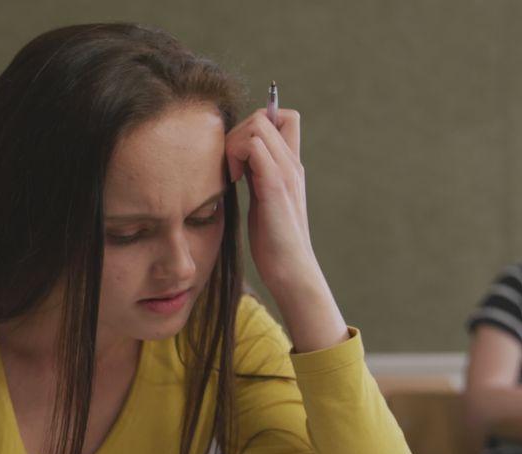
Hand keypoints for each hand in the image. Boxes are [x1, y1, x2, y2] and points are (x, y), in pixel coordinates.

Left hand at [225, 108, 313, 291]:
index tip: (239, 153)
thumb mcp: (263, 200)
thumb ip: (257, 176)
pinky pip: (254, 147)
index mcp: (291, 166)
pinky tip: (233, 181)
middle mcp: (292, 164)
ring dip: (235, 142)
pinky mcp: (275, 185)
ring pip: (258, 125)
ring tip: (231, 173)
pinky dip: (236, 155)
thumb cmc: (274, 242)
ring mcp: (286, 172)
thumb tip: (236, 162)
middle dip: (238, 131)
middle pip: (266, 115)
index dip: (257, 122)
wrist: (291, 269)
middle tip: (229, 164)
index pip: (284, 118)